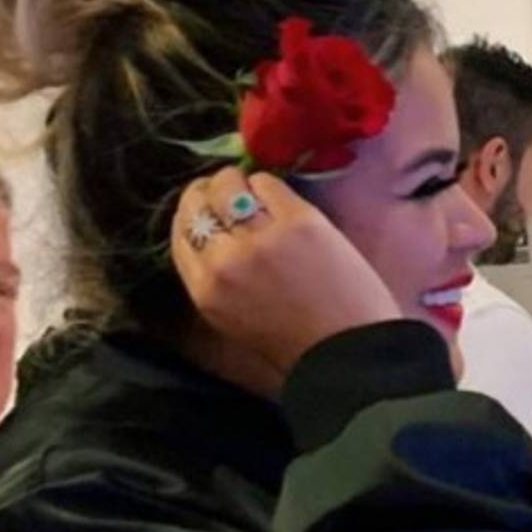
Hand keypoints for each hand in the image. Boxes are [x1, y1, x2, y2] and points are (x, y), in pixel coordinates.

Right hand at [171, 168, 401, 372]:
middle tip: (230, 192)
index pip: (181, 233)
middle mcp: (225, 261)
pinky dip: (271, 186)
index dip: (193, 214)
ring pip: (229, 186)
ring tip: (256, 192)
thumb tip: (216, 237)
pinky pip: (268, 183)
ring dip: (239, 183)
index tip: (208, 207)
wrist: (350, 349)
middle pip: (198, 203)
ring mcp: (261, 237)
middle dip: (210, 192)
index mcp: (206, 291)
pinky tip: (283, 198)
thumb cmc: (298, 343)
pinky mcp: (298, 220)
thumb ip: (218, 280)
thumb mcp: (235, 319)